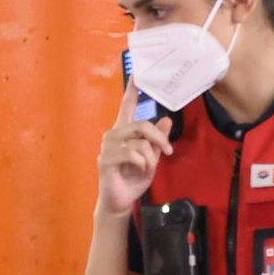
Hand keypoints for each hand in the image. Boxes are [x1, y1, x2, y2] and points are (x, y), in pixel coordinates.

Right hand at [98, 84, 176, 217]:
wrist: (121, 201)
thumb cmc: (134, 179)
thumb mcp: (152, 158)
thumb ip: (157, 140)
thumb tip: (167, 120)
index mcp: (123, 131)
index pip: (127, 106)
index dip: (132, 90)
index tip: (137, 74)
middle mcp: (113, 134)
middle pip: (142, 125)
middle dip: (159, 138)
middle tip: (168, 151)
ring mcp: (107, 146)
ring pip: (139, 142)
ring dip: (150, 158)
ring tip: (145, 168)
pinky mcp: (105, 159)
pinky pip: (132, 154)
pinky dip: (142, 164)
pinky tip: (137, 172)